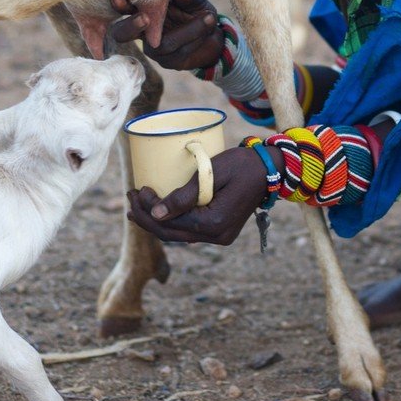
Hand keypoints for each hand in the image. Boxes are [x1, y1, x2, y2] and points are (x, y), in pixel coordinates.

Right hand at [111, 0, 223, 70]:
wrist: (213, 33)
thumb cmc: (195, 10)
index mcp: (141, 9)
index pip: (122, 8)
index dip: (118, 5)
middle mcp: (142, 30)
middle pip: (121, 34)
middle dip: (130, 26)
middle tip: (144, 17)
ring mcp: (152, 48)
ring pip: (160, 44)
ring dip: (187, 30)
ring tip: (208, 16)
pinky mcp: (168, 61)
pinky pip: (179, 51)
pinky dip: (196, 36)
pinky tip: (209, 24)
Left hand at [126, 145, 274, 244]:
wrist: (271, 170)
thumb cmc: (242, 164)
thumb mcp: (212, 172)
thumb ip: (185, 194)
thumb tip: (156, 213)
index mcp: (214, 223)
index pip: (170, 222)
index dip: (148, 209)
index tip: (137, 189)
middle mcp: (216, 236)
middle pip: (171, 233)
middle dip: (147, 218)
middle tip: (130, 199)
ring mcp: (220, 237)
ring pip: (179, 235)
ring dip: (157, 222)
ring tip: (137, 207)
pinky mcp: (221, 231)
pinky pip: (190, 231)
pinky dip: (172, 222)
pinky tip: (161, 212)